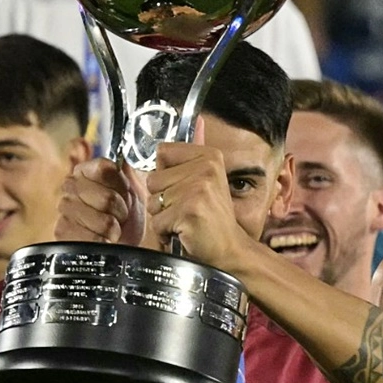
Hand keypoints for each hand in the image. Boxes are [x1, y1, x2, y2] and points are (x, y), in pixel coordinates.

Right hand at [55, 158, 146, 245]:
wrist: (123, 243)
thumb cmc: (126, 215)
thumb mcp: (132, 189)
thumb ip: (125, 172)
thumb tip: (119, 162)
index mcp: (86, 170)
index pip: (106, 169)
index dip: (122, 186)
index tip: (125, 194)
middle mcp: (70, 185)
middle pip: (108, 198)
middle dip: (121, 211)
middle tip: (119, 216)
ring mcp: (64, 207)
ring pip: (103, 220)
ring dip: (114, 228)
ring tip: (110, 228)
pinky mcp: (62, 231)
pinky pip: (93, 238)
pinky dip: (103, 242)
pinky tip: (101, 240)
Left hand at [144, 136, 250, 272]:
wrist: (230, 249)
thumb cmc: (213, 218)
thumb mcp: (204, 182)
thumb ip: (184, 161)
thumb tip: (178, 133)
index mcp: (209, 156)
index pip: (163, 152)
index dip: (166, 175)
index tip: (184, 188)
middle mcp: (206, 168)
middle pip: (153, 178)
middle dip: (162, 198)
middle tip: (186, 208)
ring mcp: (199, 189)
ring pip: (153, 201)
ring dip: (164, 216)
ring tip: (186, 220)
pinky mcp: (190, 211)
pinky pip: (157, 222)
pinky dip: (165, 232)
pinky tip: (185, 231)